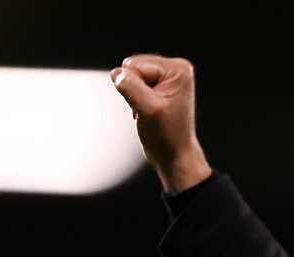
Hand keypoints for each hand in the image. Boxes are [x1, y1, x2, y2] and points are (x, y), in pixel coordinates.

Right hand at [111, 55, 211, 192]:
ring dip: (134, 95)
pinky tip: (148, 111)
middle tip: (148, 109)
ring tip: (149, 111)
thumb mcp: (147, 109)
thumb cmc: (167, 136)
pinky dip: (135, 98)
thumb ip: (130, 87)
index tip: (150, 106)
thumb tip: (116, 72)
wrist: (174, 155)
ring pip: (130, 75)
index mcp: (178, 69)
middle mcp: (175, 69)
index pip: (135, 65)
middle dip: (133, 89)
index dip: (134, 88)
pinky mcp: (159, 86)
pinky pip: (133, 84)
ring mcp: (167, 77)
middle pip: (132, 66)